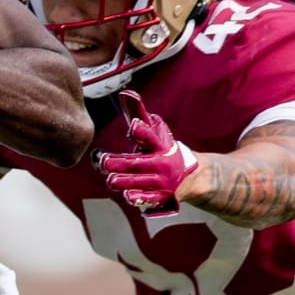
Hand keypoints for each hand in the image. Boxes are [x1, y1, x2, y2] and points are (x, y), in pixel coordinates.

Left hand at [92, 89, 197, 214]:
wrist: (191, 176)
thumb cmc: (163, 150)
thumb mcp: (154, 132)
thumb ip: (138, 115)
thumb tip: (126, 94)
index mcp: (159, 145)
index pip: (150, 137)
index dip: (141, 131)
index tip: (133, 126)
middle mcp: (161, 163)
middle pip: (138, 163)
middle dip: (121, 163)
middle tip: (104, 161)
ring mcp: (162, 182)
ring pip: (142, 183)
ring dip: (127, 182)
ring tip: (112, 180)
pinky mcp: (161, 198)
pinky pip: (151, 200)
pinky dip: (141, 199)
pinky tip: (129, 197)